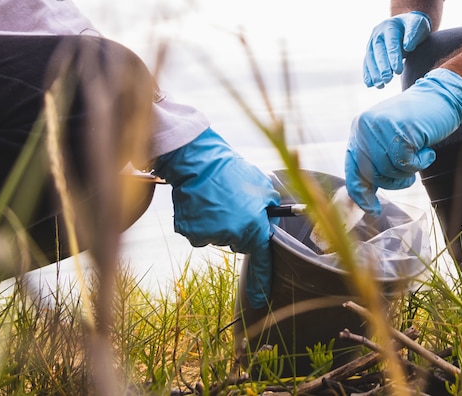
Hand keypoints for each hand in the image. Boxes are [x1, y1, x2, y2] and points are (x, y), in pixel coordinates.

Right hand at [152, 128, 279, 307]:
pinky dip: (200, 221)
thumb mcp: (262, 186)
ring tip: (215, 199)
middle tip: (232, 204)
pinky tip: (201, 204)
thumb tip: (271, 218)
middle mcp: (232, 236)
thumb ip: (270, 207)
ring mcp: (208, 236)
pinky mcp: (190, 232)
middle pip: (237, 243)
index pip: (261, 260)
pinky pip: (199, 233)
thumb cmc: (233, 171)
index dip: (261, 282)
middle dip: (237, 227)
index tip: (259, 300)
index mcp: (253, 227)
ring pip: (217, 237)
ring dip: (218, 223)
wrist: (198, 161)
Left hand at [345, 68, 461, 214]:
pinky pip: (406, 164)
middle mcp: (365, 127)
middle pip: (373, 175)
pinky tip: (427, 149)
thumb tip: (364, 195)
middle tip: (409, 171)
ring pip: (390, 171)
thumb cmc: (418, 121)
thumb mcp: (389, 138)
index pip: (353, 169)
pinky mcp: (400, 131)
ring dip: (409, 169)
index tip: (373, 209)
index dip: (361, 193)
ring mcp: (381, 128)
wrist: (441, 97)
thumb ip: (375, 159)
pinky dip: (420, 162)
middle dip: (393, 180)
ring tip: (419, 152)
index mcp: (359, 129)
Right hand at [363, 11, 431, 87]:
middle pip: (378, 51)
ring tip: (380, 85)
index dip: (393, 57)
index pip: (391, 43)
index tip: (398, 71)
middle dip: (382, 67)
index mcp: (390, 26)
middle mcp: (378, 34)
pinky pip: (367, 62)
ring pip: (370, 58)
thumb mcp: (418, 24)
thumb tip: (407, 46)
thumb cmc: (414, 25)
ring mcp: (372, 42)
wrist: (406, 24)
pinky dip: (368, 73)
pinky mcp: (370, 51)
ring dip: (374, 72)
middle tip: (387, 79)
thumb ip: (413, 33)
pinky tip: (370, 84)